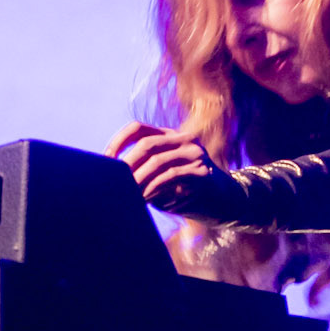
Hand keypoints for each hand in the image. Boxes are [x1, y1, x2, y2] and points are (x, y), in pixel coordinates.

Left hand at [107, 120, 223, 208]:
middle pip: (146, 144)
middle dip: (126, 164)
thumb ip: (141, 172)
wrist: (223, 202)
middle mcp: (183, 139)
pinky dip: (153, 187)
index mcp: (169, 135)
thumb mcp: (160, 177)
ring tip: (127, 192)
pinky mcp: (202, 172)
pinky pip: (171, 176)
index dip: (118, 141)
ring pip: (157, 161)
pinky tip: (144, 197)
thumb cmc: (185, 191)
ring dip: (138, 179)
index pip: (138, 128)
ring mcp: (195, 154)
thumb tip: (112, 177)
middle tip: (113, 181)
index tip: (106, 160)